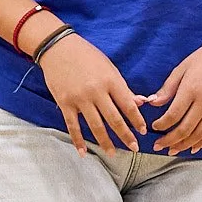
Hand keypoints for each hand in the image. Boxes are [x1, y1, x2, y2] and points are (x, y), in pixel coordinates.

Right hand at [38, 32, 145, 155]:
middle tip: (134, 148)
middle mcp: (96, 91)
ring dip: (105, 142)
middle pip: (114, 119)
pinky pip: (73, 126)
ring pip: (95, 126)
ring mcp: (79, 98)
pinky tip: (84, 153)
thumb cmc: (87, 55)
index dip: (137, 120)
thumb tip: (140, 102)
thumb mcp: (109, 67)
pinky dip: (78, 141)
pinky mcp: (65, 103)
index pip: (128, 105)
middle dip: (125, 135)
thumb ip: (123, 87)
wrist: (58, 47)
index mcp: (110, 80)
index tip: (143, 131)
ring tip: (113, 153)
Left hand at [145, 34, 201, 155]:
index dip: (161, 125)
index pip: (173, 115)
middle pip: (185, 129)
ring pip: (199, 135)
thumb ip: (167, 88)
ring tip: (172, 150)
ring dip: (184, 145)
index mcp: (191, 89)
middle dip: (169, 140)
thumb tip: (152, 103)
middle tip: (158, 146)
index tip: (154, 127)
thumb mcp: (182, 68)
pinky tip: (192, 148)